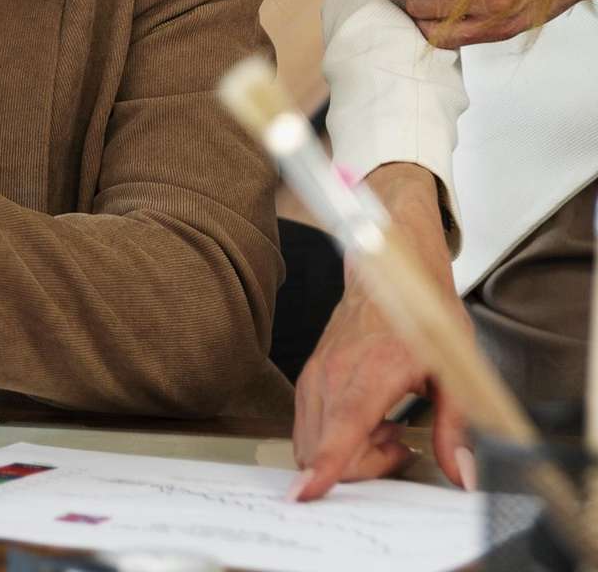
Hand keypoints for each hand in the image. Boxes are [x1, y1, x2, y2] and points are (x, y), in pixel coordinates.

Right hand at [291, 165, 471, 497]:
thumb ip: (456, 428)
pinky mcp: (309, 376)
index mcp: (373, 372)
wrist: (388, 269)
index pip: (342, 430)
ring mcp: (316, 374)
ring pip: (311, 442)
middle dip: (360, 469)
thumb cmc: (421, 312)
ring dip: (346, 454)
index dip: (324, 468)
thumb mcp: (454, 370)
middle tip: (398, 444)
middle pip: (325, 451)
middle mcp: (335, 374)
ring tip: (385, 428)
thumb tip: (461, 474)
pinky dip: (334, 438)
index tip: (306, 496)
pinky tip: (367, 420)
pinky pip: (308, 426)